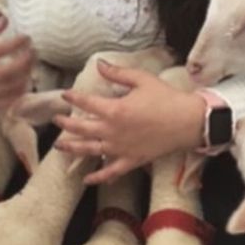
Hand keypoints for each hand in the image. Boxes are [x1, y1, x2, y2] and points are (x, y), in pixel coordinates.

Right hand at [0, 12, 34, 111]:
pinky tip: (24, 82)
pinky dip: (17, 95)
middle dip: (25, 62)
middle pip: (5, 73)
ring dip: (25, 77)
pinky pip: (3, 104)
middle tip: (33, 51)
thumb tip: (5, 20)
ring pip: (7, 90)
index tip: (26, 38)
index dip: (15, 44)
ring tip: (31, 65)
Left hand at [53, 59, 204, 185]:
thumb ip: (118, 73)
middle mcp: (113, 131)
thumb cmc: (166, 98)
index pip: (86, 103)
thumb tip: (99, 64)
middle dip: (66, 124)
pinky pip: (111, 172)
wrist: (188, 122)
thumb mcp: (142, 79)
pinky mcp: (131, 160)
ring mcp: (120, 149)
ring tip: (59, 147)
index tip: (66, 95)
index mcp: (115, 110)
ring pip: (90, 150)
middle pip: (82, 128)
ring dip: (73, 149)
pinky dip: (98, 177)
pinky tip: (86, 180)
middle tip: (56, 120)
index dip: (73, 98)